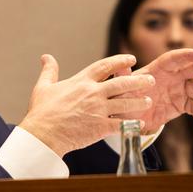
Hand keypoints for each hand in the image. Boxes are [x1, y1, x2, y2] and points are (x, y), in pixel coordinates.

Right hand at [19, 54, 155, 156]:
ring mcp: (98, 109)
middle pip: (121, 83)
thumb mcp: (43, 87)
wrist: (42, 134)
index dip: (120, 61)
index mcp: (81, 81)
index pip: (105, 66)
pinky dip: (132, 124)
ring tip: (148, 100)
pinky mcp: (100, 127)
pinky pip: (122, 124)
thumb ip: (49, 71)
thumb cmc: (41, 112)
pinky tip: (140, 124)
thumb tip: (46, 57)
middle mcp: (92, 93)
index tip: (131, 58)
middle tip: (150, 80)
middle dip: (138, 81)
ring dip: (138, 101)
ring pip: (125, 102)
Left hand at [124, 49, 192, 128]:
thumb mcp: (121, 88)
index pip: (174, 59)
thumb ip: (123, 78)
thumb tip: (121, 68)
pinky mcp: (180, 104)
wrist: (128, 118)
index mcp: (157, 69)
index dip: (187, 55)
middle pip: (191, 67)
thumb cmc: (124, 98)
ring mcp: (177, 90)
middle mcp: (170, 77)